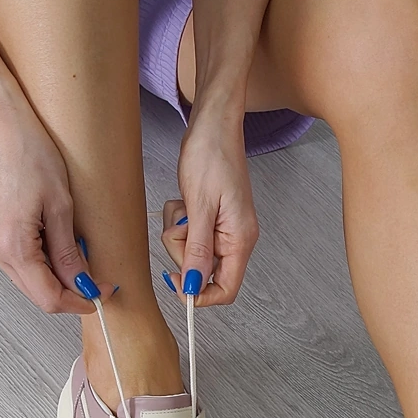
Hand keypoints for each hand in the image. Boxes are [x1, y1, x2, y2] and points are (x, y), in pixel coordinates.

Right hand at [0, 82, 95, 314]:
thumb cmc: (28, 151)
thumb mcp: (60, 205)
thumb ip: (68, 252)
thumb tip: (82, 283)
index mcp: (12, 246)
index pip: (49, 297)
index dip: (80, 301)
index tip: (104, 294)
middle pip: (37, 293)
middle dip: (70, 292)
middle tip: (100, 279)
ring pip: (29, 280)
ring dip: (57, 277)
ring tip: (81, 255)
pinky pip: (19, 262)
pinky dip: (43, 263)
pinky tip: (60, 245)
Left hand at [161, 108, 258, 305]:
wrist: (212, 124)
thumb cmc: (212, 156)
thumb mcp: (200, 206)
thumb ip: (198, 250)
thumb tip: (194, 287)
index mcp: (240, 240)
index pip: (225, 289)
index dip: (200, 293)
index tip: (177, 282)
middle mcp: (235, 239)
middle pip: (203, 271)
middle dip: (183, 252)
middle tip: (182, 224)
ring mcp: (223, 229)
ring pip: (191, 252)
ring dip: (178, 233)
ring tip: (183, 206)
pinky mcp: (210, 218)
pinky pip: (188, 234)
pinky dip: (179, 221)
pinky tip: (184, 201)